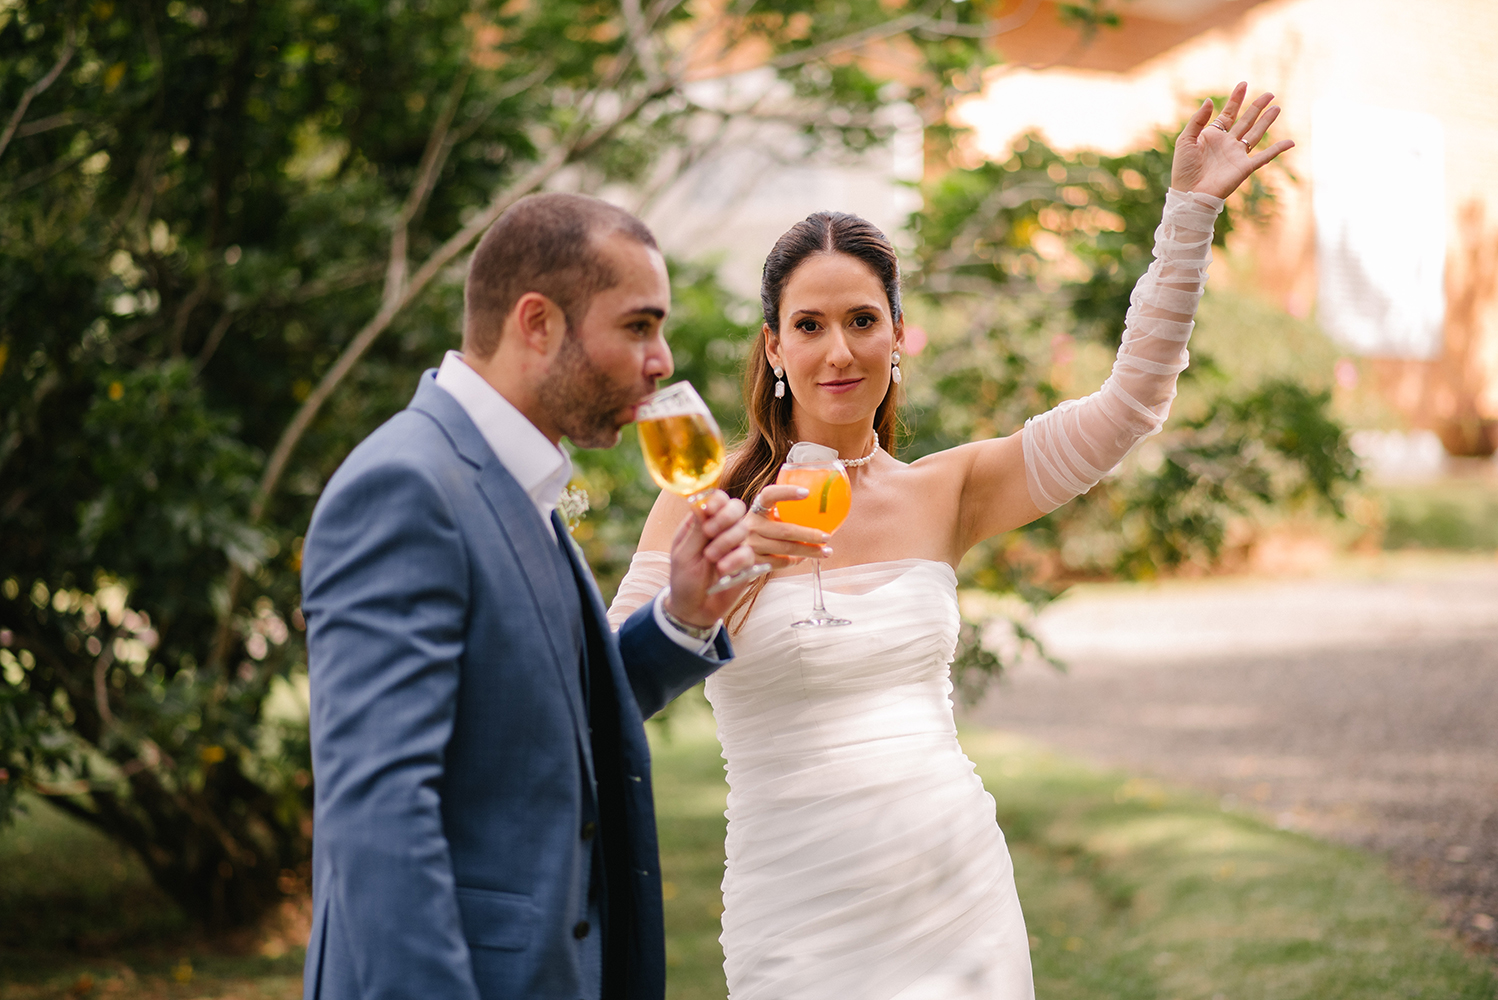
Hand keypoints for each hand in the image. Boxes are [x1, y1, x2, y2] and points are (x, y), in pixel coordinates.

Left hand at [663, 489, 755, 627]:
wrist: (694, 609)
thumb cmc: (683, 579)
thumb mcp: (684, 554)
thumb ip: (696, 530)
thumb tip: (701, 502)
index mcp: (701, 522)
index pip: (715, 499)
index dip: (717, 500)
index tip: (711, 509)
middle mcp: (720, 530)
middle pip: (735, 507)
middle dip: (725, 518)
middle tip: (710, 532)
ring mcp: (734, 545)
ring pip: (742, 528)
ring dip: (726, 541)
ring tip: (711, 557)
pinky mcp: (746, 563)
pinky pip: (748, 553)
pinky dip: (735, 560)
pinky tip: (723, 570)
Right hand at [745, 484, 832, 567]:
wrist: (732, 553)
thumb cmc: (758, 533)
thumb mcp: (764, 518)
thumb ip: (782, 513)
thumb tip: (818, 509)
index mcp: (757, 509)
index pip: (769, 495)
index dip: (787, 492)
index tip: (807, 492)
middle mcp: (751, 525)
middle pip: (786, 530)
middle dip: (809, 534)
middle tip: (826, 536)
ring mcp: (751, 544)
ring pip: (787, 549)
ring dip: (809, 551)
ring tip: (825, 551)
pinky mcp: (753, 562)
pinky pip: (781, 562)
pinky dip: (796, 560)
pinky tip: (803, 558)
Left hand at [1171, 81, 1293, 199]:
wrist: (1189, 194)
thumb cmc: (1183, 169)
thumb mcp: (1185, 140)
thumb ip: (1197, 120)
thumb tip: (1210, 100)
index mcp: (1213, 136)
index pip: (1228, 114)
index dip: (1236, 99)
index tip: (1243, 84)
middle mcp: (1227, 143)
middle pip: (1246, 121)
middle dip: (1257, 107)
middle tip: (1269, 94)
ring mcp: (1237, 155)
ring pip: (1256, 134)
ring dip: (1267, 121)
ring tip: (1277, 107)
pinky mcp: (1244, 167)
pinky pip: (1264, 157)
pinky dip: (1278, 149)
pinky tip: (1290, 142)